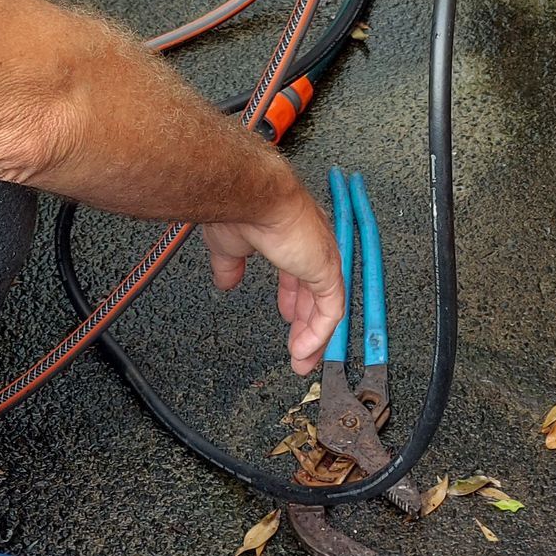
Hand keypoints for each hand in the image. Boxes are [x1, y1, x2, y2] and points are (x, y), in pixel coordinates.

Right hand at [202, 182, 343, 373]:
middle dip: (306, 324)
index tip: (288, 317)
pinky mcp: (327, 271)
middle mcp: (312, 246)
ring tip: (302, 360)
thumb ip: (230, 266)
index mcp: (291, 237)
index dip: (294, 299)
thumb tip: (225, 282)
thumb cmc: (242, 207)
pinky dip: (318, 335)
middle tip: (298, 348)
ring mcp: (322, 258)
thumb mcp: (229, 247)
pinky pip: (330, 311)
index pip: (300, 275)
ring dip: (314, 337)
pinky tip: (304, 351)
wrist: (249, 195)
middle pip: (316, 294)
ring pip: (326, 306)